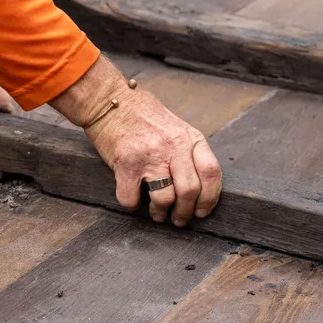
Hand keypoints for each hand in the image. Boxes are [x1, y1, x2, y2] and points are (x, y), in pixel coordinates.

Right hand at [50, 57, 221, 225]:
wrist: (111, 102)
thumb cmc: (144, 117)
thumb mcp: (177, 128)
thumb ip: (189, 153)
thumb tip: (200, 190)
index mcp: (190, 138)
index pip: (211, 173)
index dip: (210, 199)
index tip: (203, 211)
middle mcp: (173, 146)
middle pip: (190, 191)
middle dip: (185, 213)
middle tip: (179, 219)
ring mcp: (149, 156)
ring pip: (164, 199)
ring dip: (160, 213)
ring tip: (157, 213)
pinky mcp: (126, 165)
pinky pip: (132, 199)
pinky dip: (132, 204)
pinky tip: (133, 197)